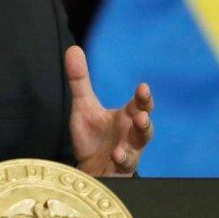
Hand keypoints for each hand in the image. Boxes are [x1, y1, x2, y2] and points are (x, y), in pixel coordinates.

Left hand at [65, 45, 153, 176]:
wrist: (88, 168)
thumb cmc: (92, 136)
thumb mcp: (83, 106)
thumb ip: (79, 80)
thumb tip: (72, 49)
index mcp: (126, 116)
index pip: (139, 104)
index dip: (143, 97)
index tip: (143, 87)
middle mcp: (131, 134)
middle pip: (145, 125)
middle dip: (146, 119)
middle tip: (142, 113)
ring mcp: (129, 152)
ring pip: (140, 146)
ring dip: (138, 138)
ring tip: (135, 129)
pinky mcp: (120, 169)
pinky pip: (125, 165)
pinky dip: (123, 159)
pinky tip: (117, 154)